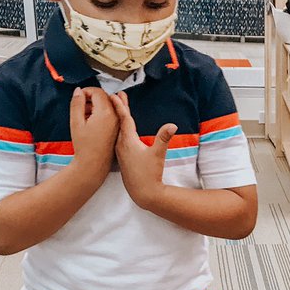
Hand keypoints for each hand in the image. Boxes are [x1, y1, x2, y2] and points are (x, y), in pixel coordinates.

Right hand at [69, 87, 117, 173]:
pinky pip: (112, 115)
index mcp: (106, 113)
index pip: (98, 92)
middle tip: (80, 106)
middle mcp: (115, 117)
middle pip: (105, 97)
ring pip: (109, 105)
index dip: (86, 91)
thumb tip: (78, 91)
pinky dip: (102, 113)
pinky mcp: (118, 129)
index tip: (79, 97)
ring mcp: (118, 124)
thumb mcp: (76, 122)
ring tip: (84, 115)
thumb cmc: (84, 147)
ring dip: (97, 105)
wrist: (93, 165)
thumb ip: (76, 103)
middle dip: (91, 98)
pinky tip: (92, 121)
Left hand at [110, 91, 174, 209]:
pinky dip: (119, 130)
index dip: (121, 106)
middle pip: (119, 122)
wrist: (143, 193)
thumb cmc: (149, 175)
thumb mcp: (158, 154)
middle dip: (120, 108)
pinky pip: (119, 139)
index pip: (124, 119)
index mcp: (128, 141)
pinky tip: (122, 132)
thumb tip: (172, 125)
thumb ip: (164, 138)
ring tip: (120, 110)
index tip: (116, 95)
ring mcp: (121, 152)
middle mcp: (121, 145)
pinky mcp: (123, 158)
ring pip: (118, 130)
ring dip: (119, 119)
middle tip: (117, 96)